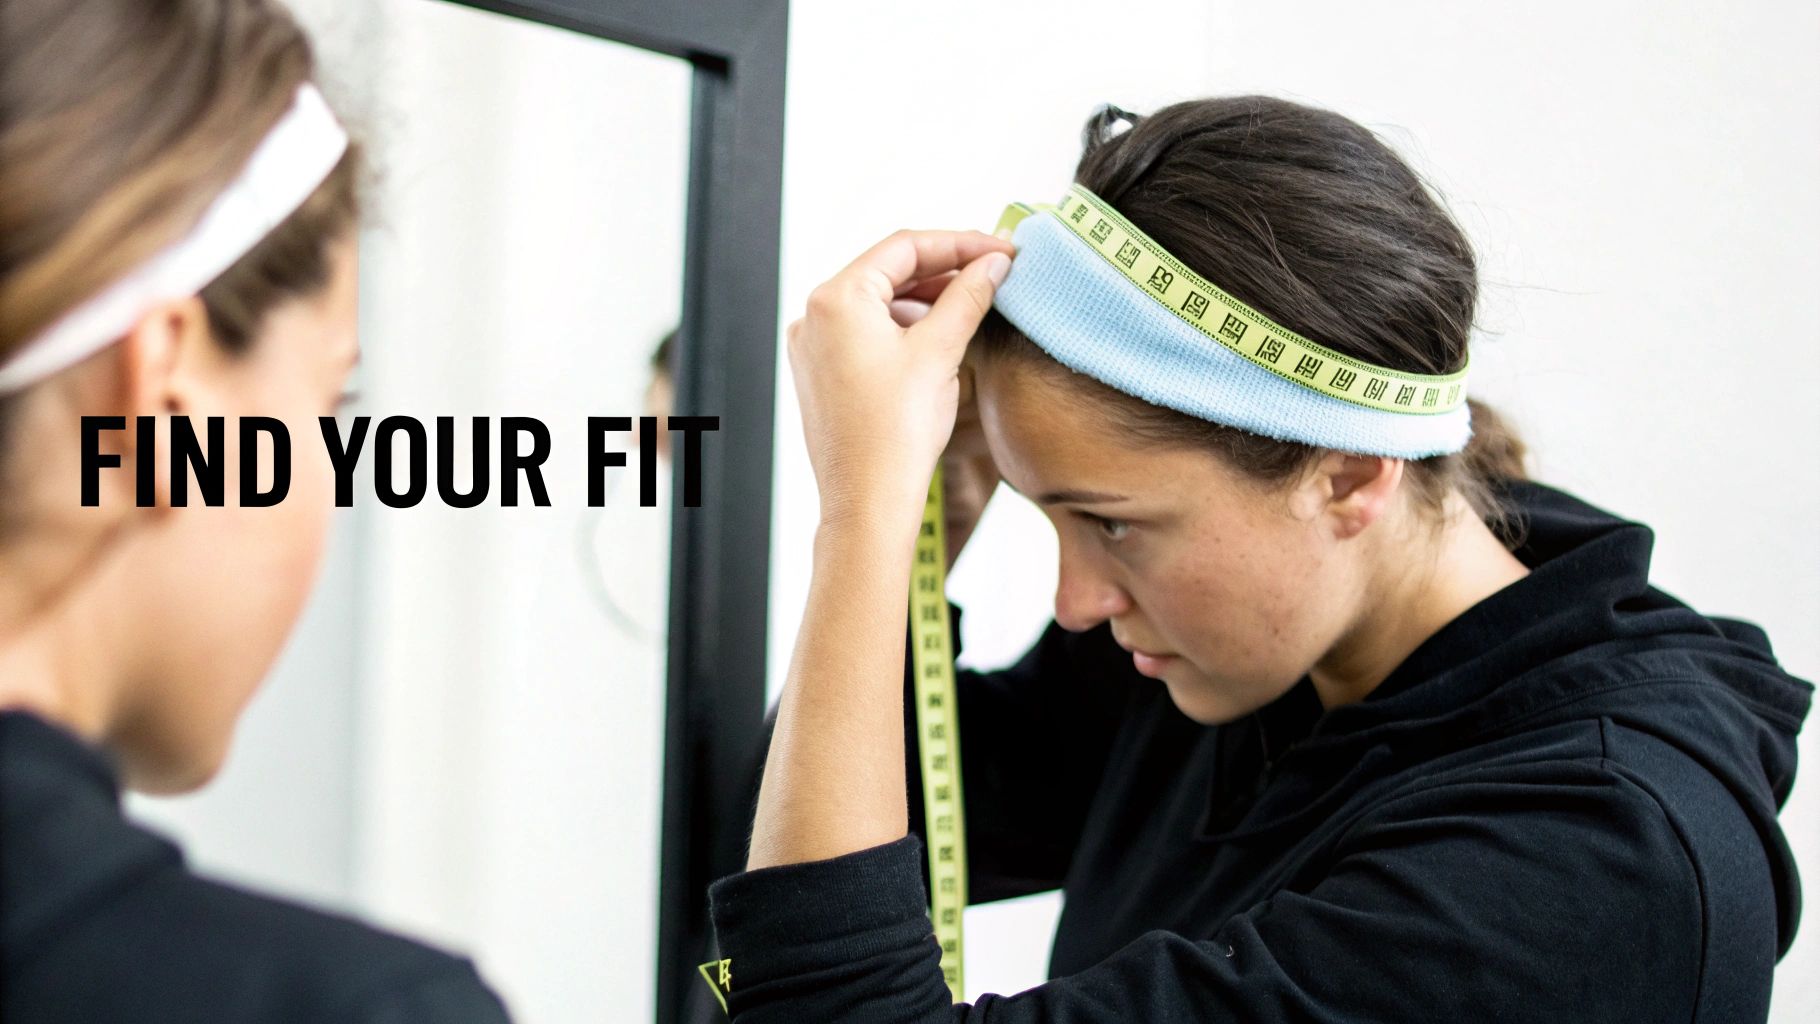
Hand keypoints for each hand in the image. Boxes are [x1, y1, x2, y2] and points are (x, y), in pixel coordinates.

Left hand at [787, 230, 1012, 534]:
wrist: (868, 503)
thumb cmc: (897, 432)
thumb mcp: (940, 352)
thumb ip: (968, 297)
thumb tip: (994, 264)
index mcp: (836, 299)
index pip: (904, 248)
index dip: (959, 244)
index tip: (1001, 250)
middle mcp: (814, 316)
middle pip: (888, 272)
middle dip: (944, 270)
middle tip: (994, 272)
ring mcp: (813, 347)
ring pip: (878, 304)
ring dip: (926, 300)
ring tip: (974, 305)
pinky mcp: (820, 375)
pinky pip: (865, 333)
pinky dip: (903, 328)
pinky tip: (939, 337)